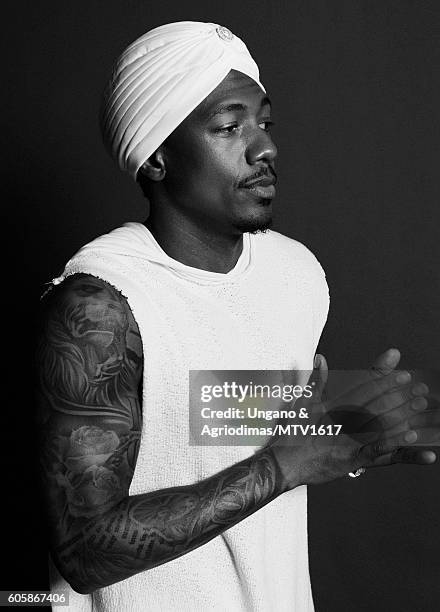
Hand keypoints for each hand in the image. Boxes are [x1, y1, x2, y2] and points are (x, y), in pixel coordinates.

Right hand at [270, 348, 436, 487]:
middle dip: (398, 395)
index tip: (402, 374)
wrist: (283, 463)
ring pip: (378, 425)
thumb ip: (316, 380)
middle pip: (375, 405)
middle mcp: (341, 422)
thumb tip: (320, 358)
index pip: (362, 390)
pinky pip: (375, 449)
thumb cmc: (293, 432)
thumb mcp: (303, 402)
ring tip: (419, 405)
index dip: (384, 381)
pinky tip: (409, 436)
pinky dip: (392, 442)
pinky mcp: (349, 459)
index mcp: (332, 406)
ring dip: (401, 414)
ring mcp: (346, 440)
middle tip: (418, 388)